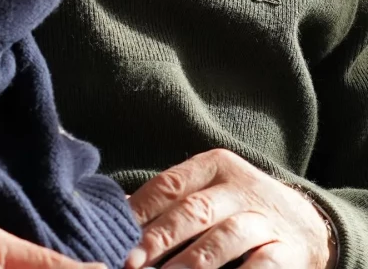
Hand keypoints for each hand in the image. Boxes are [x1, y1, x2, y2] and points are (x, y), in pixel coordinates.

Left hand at [124, 148, 335, 268]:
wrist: (306, 220)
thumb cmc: (238, 207)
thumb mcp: (208, 191)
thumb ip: (170, 201)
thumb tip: (120, 216)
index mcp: (214, 166)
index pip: (170, 184)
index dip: (142, 209)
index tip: (118, 232)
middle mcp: (239, 187)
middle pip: (193, 210)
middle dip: (159, 237)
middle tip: (132, 260)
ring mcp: (264, 218)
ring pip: (224, 237)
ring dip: (192, 261)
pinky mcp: (288, 250)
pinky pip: (262, 266)